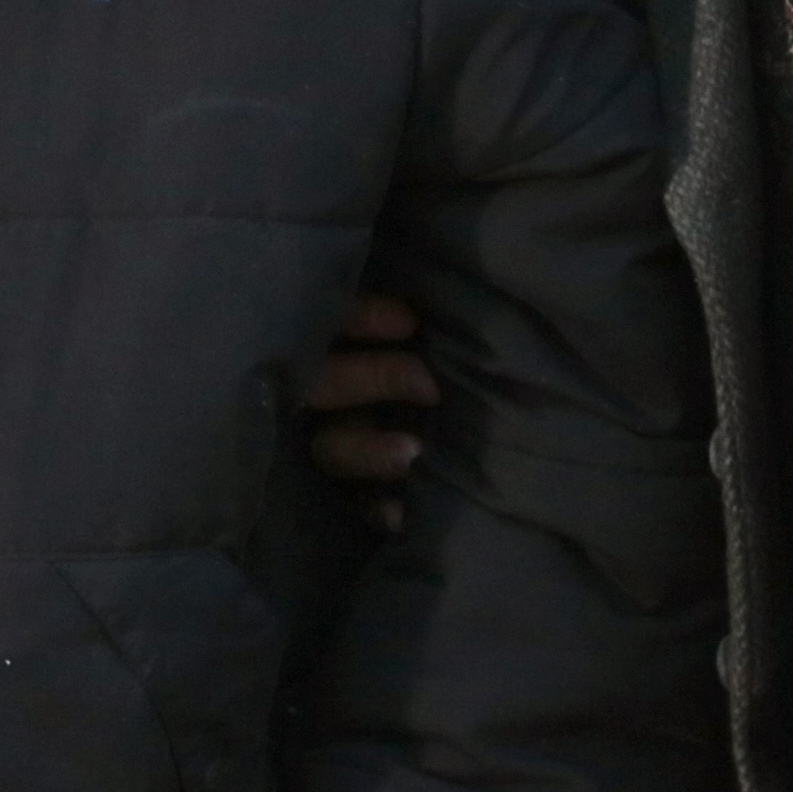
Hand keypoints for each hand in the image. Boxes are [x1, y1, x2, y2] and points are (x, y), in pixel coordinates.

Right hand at [301, 292, 438, 526]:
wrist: (468, 409)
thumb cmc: (442, 345)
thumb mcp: (417, 319)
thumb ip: (409, 302)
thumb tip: (436, 278)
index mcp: (334, 335)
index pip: (330, 318)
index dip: (359, 319)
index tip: (408, 321)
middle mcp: (327, 388)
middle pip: (324, 383)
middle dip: (374, 379)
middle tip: (429, 384)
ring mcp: (336, 437)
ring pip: (331, 445)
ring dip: (368, 449)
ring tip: (414, 454)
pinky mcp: (354, 485)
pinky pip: (355, 501)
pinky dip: (378, 507)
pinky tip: (403, 514)